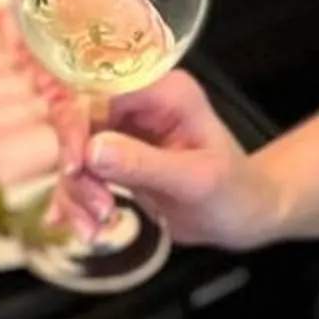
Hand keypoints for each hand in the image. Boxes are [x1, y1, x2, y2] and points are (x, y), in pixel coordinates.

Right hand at [84, 73, 284, 250]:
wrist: (244, 215)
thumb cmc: (234, 192)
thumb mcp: (195, 180)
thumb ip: (144, 163)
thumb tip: (91, 150)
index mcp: (164, 91)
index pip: (100, 92)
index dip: (78, 126)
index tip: (76, 168)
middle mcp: (139, 102)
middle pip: (78, 120)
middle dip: (78, 168)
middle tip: (98, 208)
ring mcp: (124, 128)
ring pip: (73, 150)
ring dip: (77, 192)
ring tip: (98, 226)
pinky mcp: (114, 155)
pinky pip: (79, 172)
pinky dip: (77, 201)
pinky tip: (87, 227)